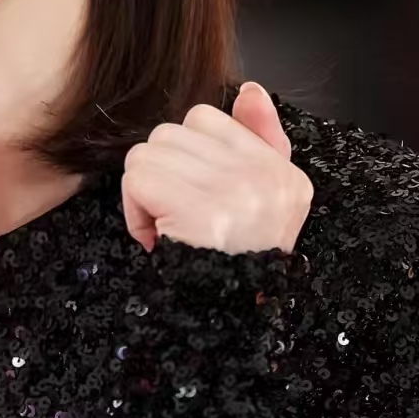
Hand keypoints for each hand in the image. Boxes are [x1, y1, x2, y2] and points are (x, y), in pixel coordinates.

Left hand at [122, 81, 312, 254]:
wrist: (225, 327)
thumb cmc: (233, 264)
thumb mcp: (259, 203)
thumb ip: (258, 140)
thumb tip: (251, 90)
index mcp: (282, 172)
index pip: (208, 118)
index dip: (188, 157)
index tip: (198, 200)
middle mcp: (265, 176)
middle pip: (170, 132)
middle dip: (162, 175)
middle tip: (179, 220)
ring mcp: (235, 189)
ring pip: (148, 152)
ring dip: (145, 194)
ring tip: (170, 230)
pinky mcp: (199, 207)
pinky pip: (138, 178)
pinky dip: (135, 210)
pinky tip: (158, 238)